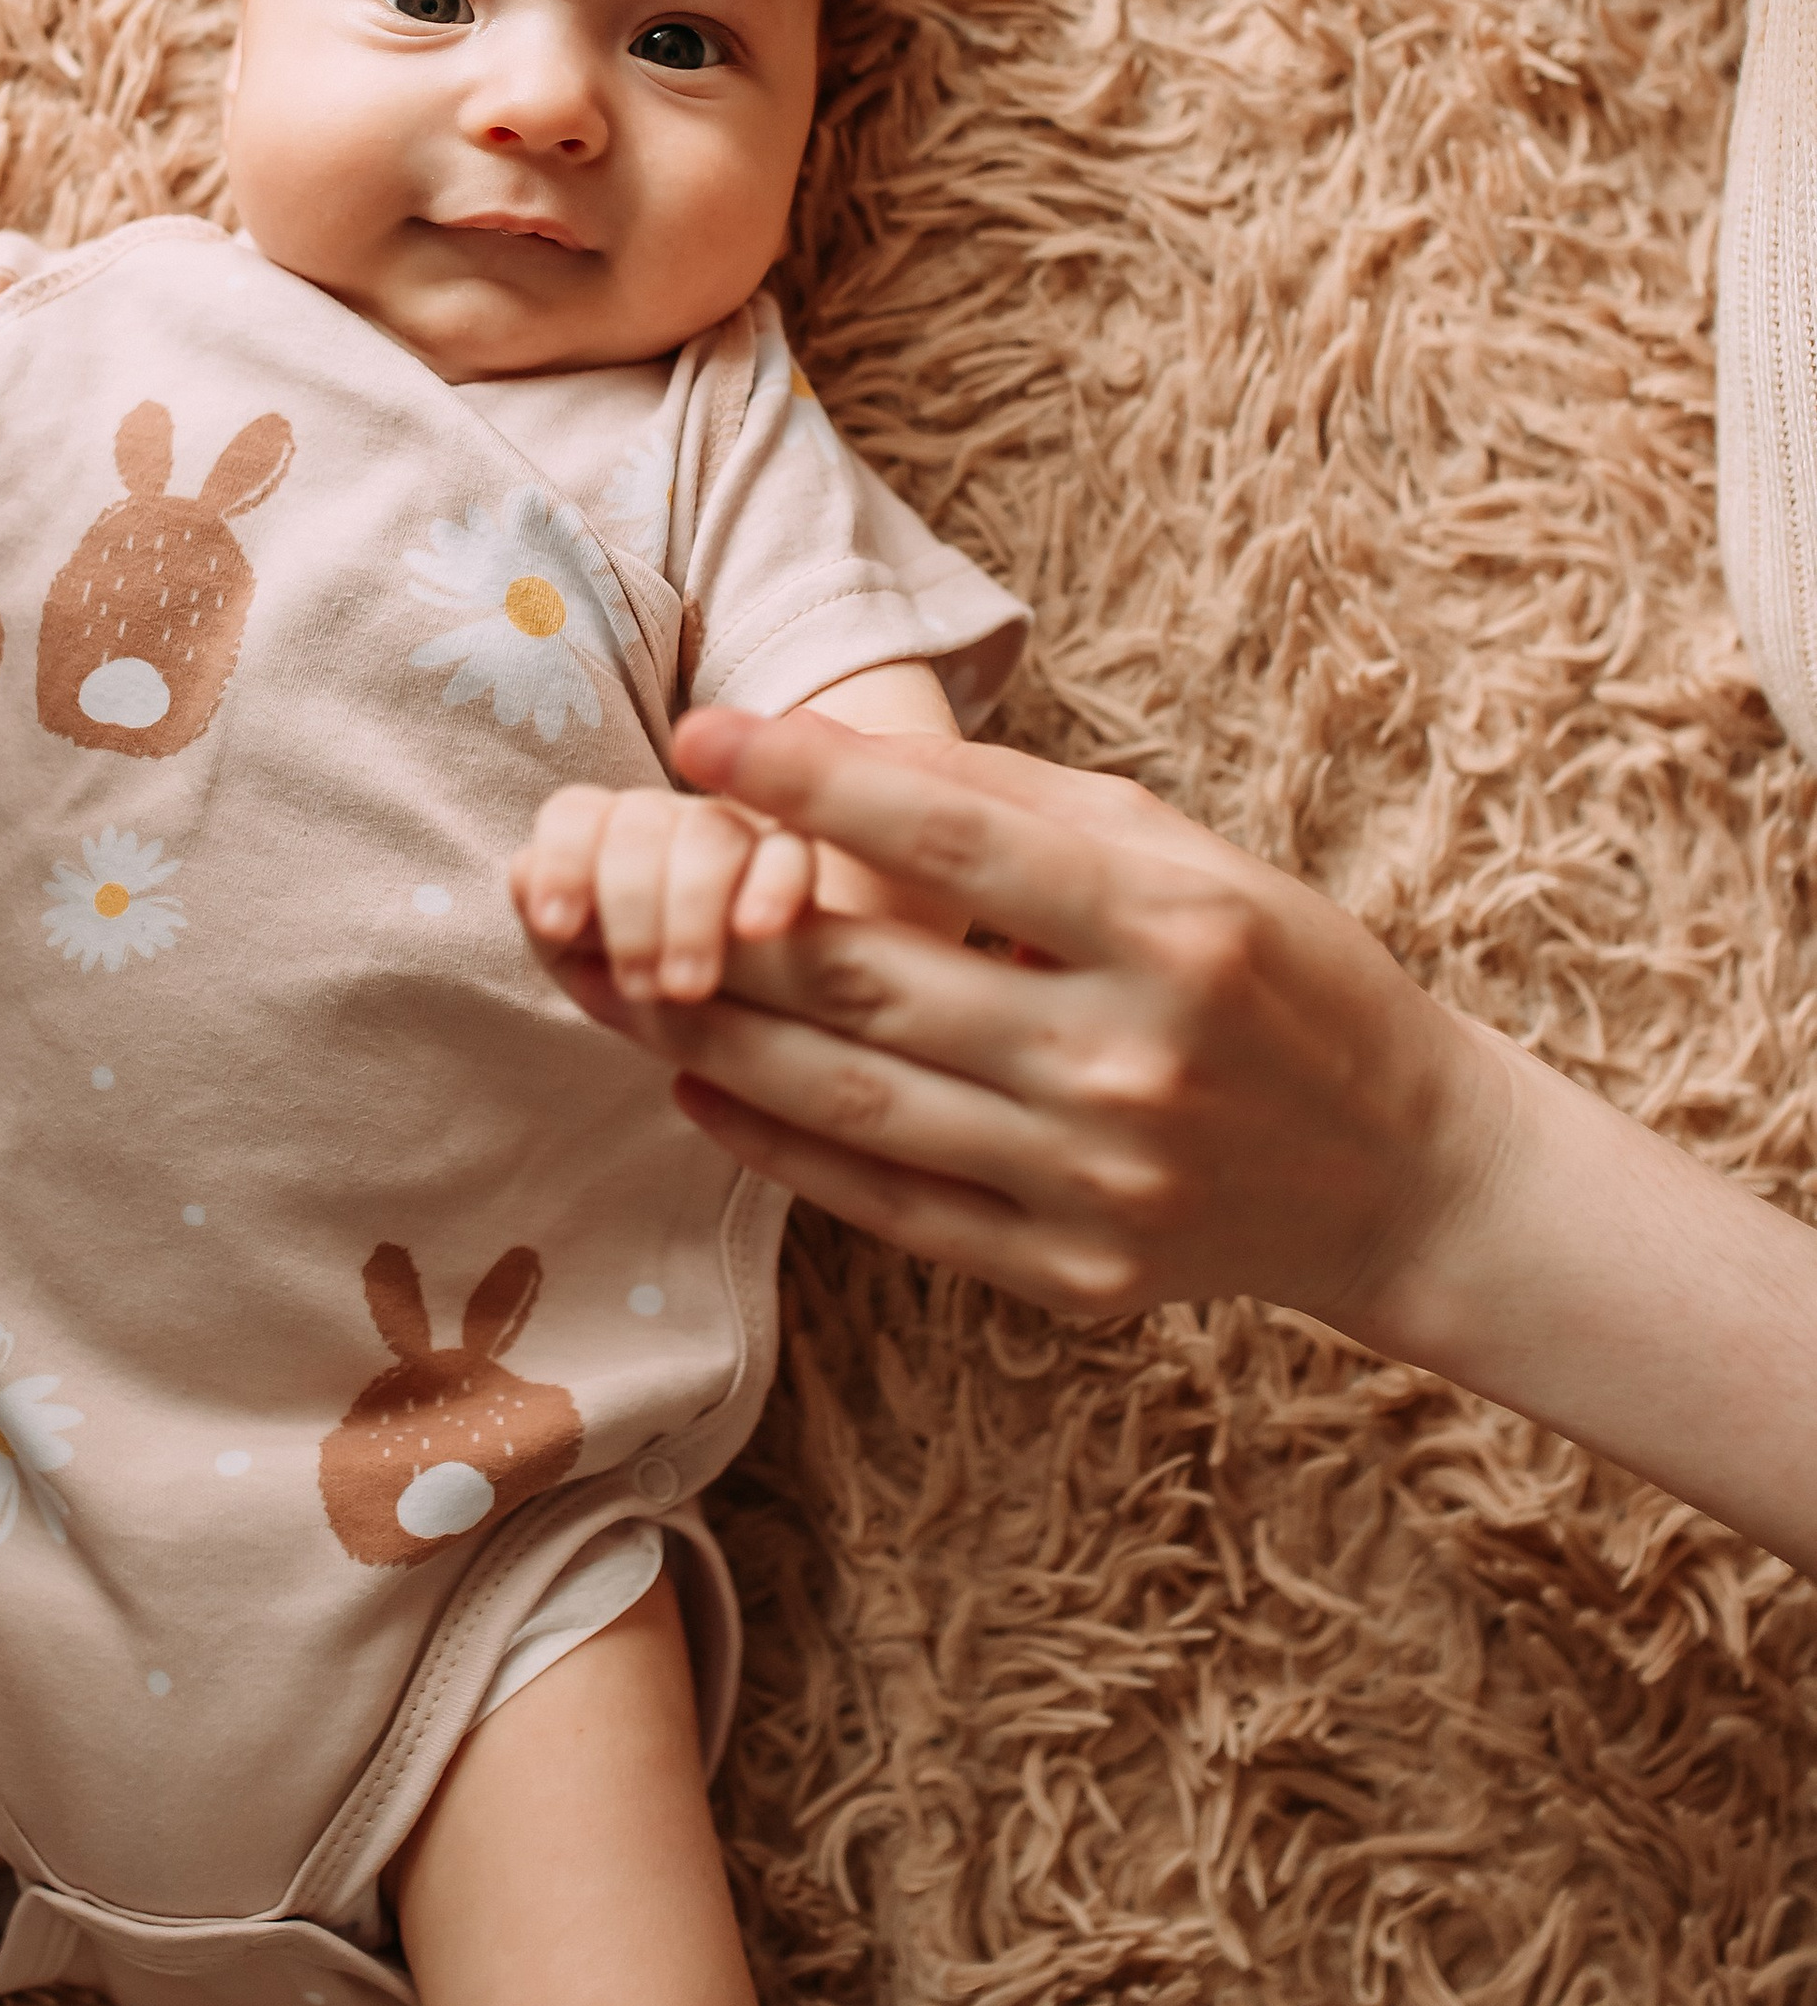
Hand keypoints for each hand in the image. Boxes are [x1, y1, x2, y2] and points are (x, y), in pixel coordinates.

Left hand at [513, 783, 817, 1001]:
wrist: (783, 1019)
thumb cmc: (668, 990)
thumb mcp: (601, 973)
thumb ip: (562, 930)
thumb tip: (520, 874)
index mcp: (613, 841)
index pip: (575, 815)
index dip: (559, 861)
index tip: (554, 926)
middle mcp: (675, 825)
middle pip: (640, 821)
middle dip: (627, 903)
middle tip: (636, 985)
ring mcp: (744, 837)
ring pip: (710, 832)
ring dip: (689, 908)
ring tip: (684, 988)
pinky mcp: (803, 863)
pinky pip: (790, 852)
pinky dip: (770, 884)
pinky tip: (755, 929)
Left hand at [546, 704, 1503, 1331]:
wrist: (1405, 1176)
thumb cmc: (1286, 978)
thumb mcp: (1192, 857)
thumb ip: (1029, 805)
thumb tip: (844, 752)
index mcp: (1172, 930)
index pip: (956, 838)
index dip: (813, 781)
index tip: (700, 730)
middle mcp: (1129, 1060)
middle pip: (872, 980)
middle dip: (714, 914)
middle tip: (601, 862)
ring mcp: (1097, 1182)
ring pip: (853, 1098)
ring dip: (710, 1032)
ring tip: (611, 976)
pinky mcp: (1073, 1275)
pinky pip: (888, 1203)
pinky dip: (779, 1143)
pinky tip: (699, 1084)